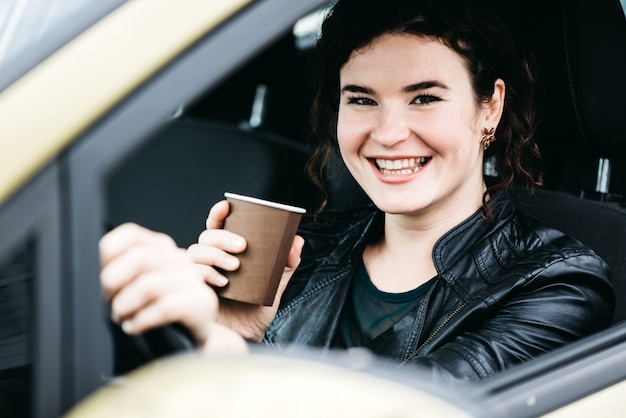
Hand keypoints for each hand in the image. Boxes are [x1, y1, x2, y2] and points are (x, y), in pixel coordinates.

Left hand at [100, 223, 219, 346]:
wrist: (190, 340)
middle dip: (114, 283)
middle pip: (139, 258)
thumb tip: (87, 267)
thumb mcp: (135, 287)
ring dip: (125, 306)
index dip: (109, 255)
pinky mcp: (202, 302)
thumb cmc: (155, 312)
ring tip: (121, 317)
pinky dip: (141, 320)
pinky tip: (134, 327)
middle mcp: (179, 258)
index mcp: (161, 248)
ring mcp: (193, 279)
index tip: (103, 279)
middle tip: (109, 302)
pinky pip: (165, 308)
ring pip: (149, 285)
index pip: (131, 235)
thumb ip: (117, 273)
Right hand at [187, 200, 303, 340]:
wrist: (248, 339)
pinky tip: (221, 283)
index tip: (227, 205)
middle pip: (206, 237)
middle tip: (243, 247)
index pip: (218, 226)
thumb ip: (287, 263)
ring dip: (215, 255)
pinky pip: (190, 274)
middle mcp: (210, 261)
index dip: (218, 214)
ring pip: (196, 252)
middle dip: (222, 238)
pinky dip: (205, 274)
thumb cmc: (257, 309)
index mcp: (227, 253)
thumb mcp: (277, 284)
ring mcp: (199, 275)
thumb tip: (297, 240)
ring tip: (235, 268)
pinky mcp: (192, 292)